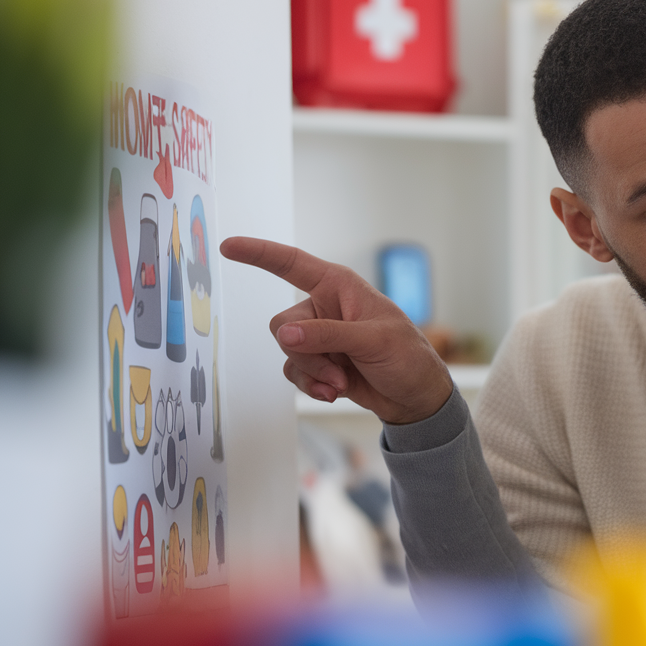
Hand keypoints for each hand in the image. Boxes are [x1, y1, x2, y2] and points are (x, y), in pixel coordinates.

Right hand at [220, 236, 452, 424]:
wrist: (416, 398)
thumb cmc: (408, 357)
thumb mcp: (373, 341)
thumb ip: (328, 335)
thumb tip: (286, 334)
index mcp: (340, 287)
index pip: (292, 263)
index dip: (260, 253)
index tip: (229, 246)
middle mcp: (324, 308)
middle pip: (283, 323)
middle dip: (305, 352)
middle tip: (337, 371)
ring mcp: (319, 336)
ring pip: (287, 350)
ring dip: (312, 372)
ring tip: (341, 384)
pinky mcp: (318, 362)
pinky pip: (294, 371)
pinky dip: (311, 385)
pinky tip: (333, 392)